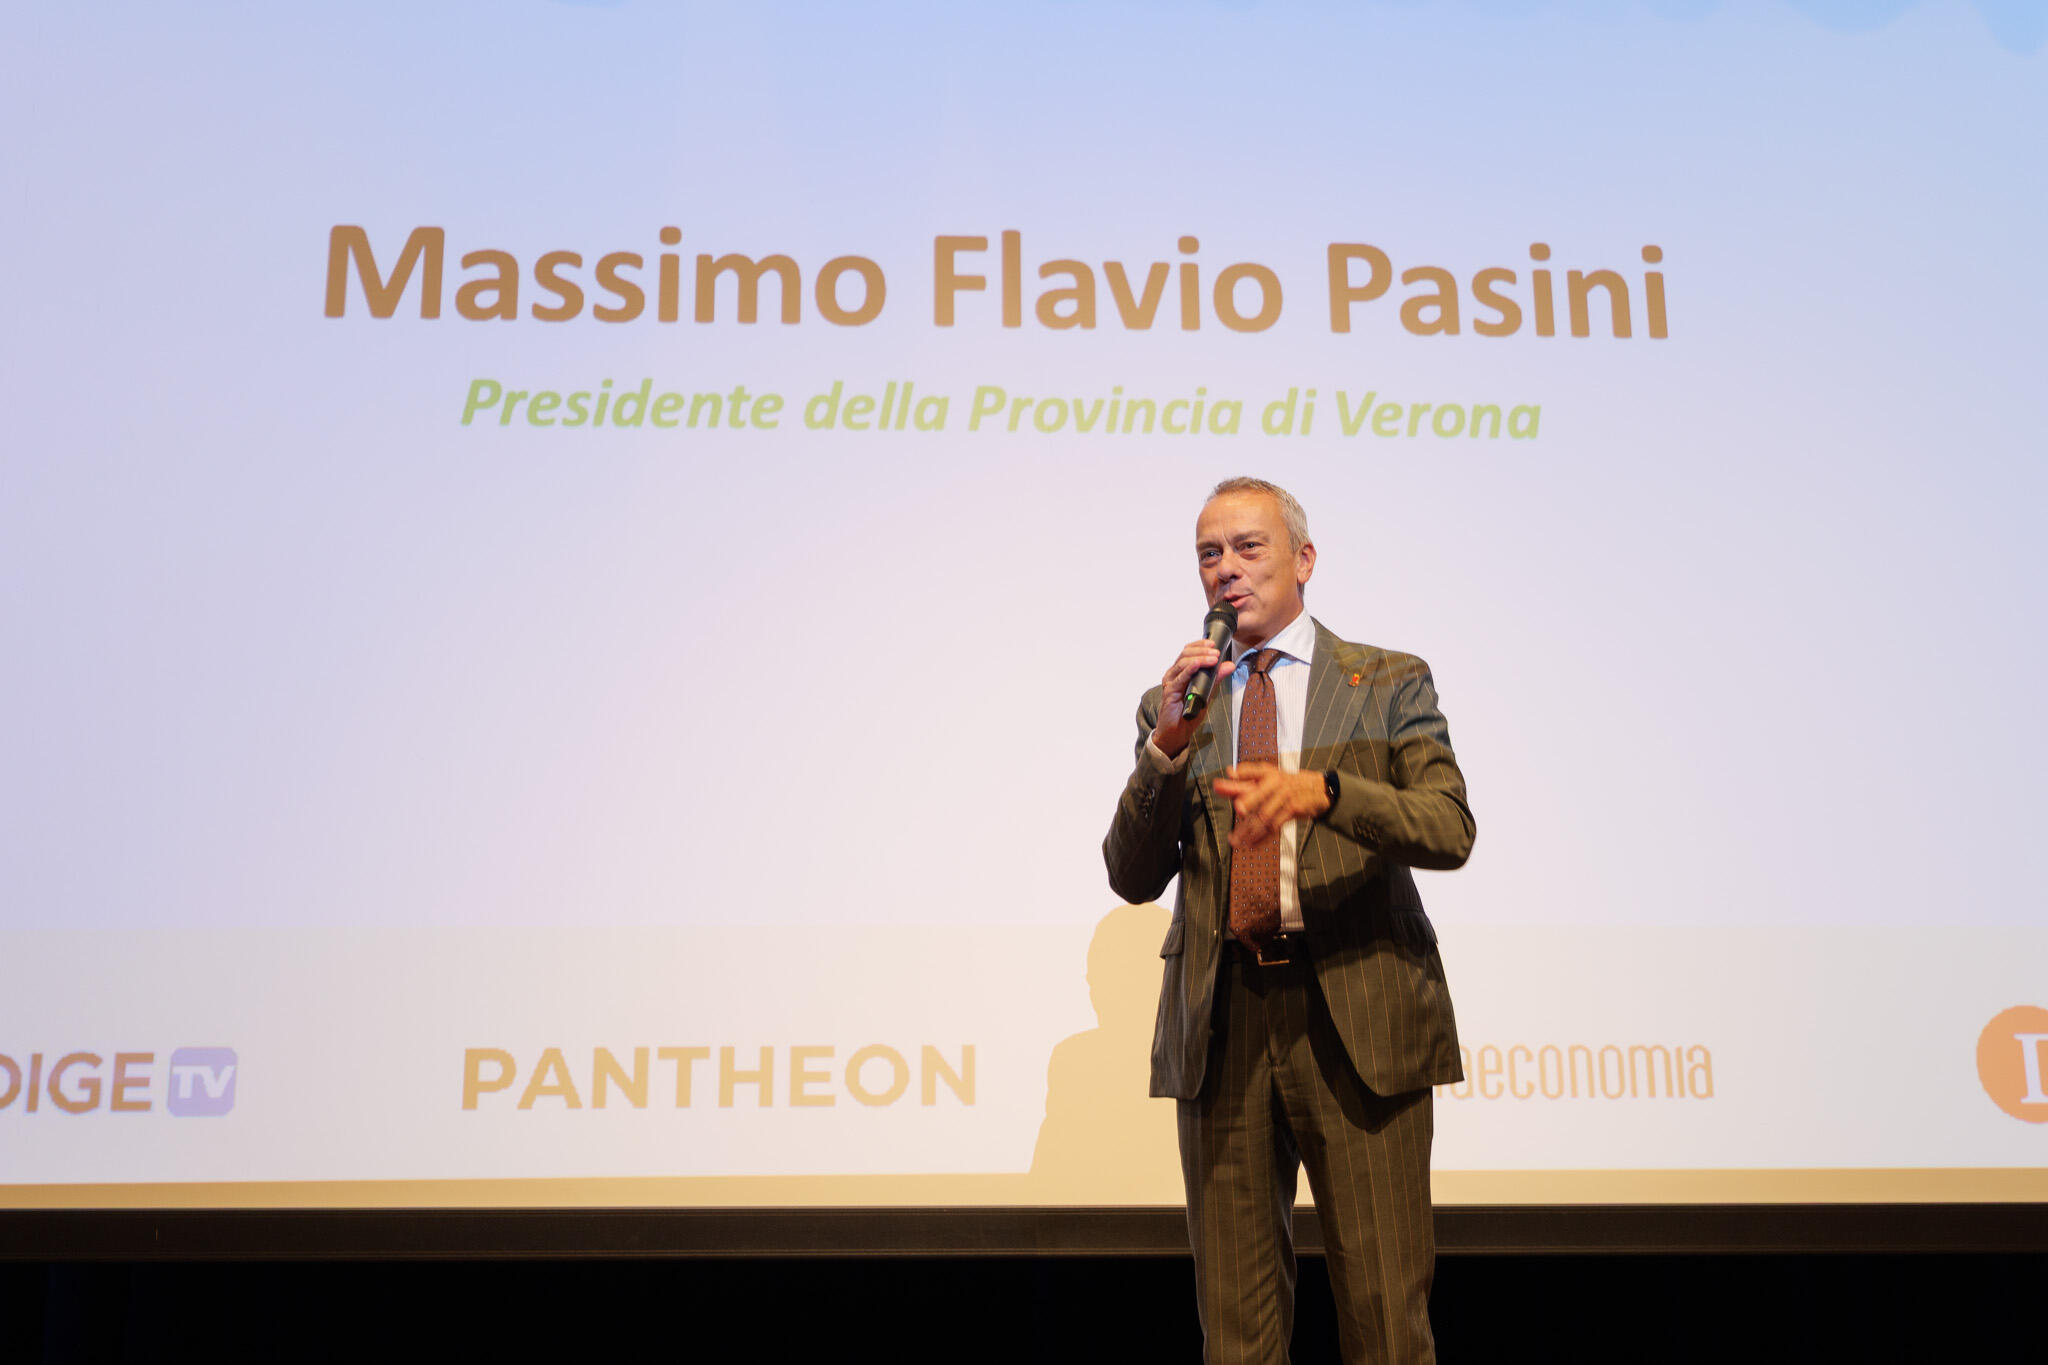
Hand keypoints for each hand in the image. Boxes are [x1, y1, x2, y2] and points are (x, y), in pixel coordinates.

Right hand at [1149, 638, 1225, 756]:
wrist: (1177, 733)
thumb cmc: (1188, 713)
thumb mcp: (1207, 693)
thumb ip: (1216, 678)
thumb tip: (1229, 665)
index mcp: (1181, 672)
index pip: (1188, 651)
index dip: (1200, 644)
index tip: (1215, 643)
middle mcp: (1173, 674)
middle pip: (1186, 653)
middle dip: (1202, 649)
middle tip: (1217, 651)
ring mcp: (1170, 682)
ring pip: (1183, 662)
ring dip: (1200, 658)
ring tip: (1213, 658)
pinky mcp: (1170, 692)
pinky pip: (1180, 677)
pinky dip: (1189, 669)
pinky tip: (1198, 664)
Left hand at [1212, 762, 1329, 849]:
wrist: (1316, 789)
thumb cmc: (1285, 781)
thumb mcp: (1268, 773)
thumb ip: (1246, 774)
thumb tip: (1229, 772)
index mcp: (1267, 774)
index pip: (1250, 773)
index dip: (1238, 777)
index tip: (1221, 783)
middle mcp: (1276, 785)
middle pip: (1260, 795)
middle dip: (1250, 801)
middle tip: (1239, 809)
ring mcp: (1284, 799)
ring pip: (1265, 816)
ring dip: (1249, 830)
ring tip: (1234, 840)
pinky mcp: (1291, 812)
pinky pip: (1275, 827)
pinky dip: (1262, 838)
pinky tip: (1250, 845)